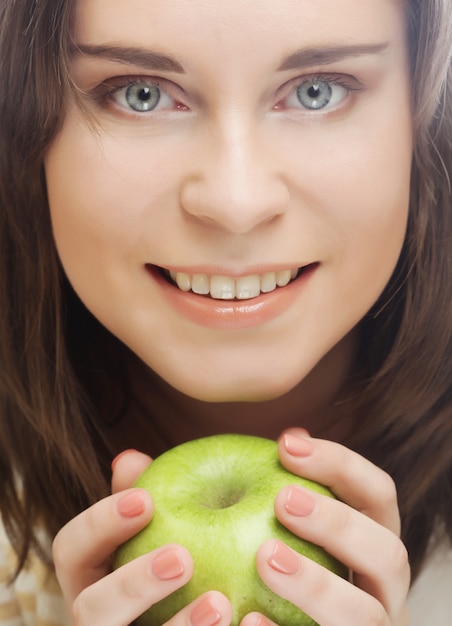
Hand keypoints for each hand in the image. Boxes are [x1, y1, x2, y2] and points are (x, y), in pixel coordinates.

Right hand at [53, 449, 232, 625]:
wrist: (208, 610)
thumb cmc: (170, 560)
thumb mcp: (157, 527)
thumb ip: (145, 494)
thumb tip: (129, 458)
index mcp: (89, 577)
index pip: (70, 547)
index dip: (100, 522)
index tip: (146, 499)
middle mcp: (98, 618)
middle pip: (90, 611)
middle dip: (133, 584)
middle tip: (182, 558)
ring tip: (220, 603)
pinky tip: (245, 623)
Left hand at [249, 429, 410, 625]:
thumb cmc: (293, 578)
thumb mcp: (305, 533)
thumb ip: (299, 492)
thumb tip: (291, 437)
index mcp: (375, 546)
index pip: (378, 495)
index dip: (339, 463)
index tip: (284, 444)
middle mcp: (385, 591)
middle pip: (389, 554)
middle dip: (338, 523)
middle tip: (282, 499)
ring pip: (365, 616)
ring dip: (317, 584)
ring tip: (266, 557)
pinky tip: (248, 620)